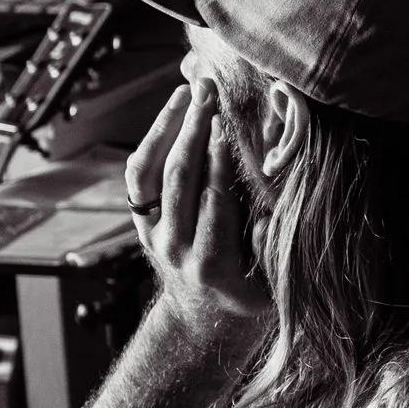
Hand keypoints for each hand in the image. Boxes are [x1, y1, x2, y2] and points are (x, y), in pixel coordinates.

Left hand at [125, 81, 268, 333]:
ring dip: (170, 127)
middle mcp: (175, 247)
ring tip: (190, 92)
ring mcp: (152, 232)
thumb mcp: (269, 288)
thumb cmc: (247, 294)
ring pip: (151, 172)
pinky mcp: (141, 219)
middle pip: (179, 180)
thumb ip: (267, 253)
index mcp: (212, 264)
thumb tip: (261, 218)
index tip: (225, 126)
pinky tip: (174, 109)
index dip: (217, 163)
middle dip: (194, 131)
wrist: (201, 316)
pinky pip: (139, 174)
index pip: (213, 203)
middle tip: (209, 93)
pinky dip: (154, 138)